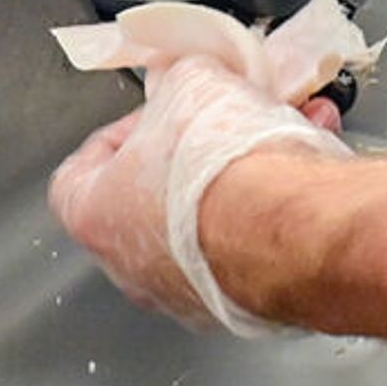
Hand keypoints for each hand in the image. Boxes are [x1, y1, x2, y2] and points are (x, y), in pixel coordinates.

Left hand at [49, 56, 351, 332]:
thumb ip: (182, 81)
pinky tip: (308, 167)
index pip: (79, 174)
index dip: (121, 131)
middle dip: (192, 154)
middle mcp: (135, 269)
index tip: (155, 110)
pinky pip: (259, 245)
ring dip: (244, 179)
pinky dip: (279, 209)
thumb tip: (190, 79)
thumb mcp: (193, 81)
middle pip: (153, 198)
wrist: (292, 228)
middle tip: (222, 121)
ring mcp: (191, 294)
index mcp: (95, 217)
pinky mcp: (248, 306)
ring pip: (213, 222)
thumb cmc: (222, 168)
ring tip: (280, 133)